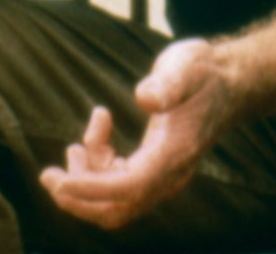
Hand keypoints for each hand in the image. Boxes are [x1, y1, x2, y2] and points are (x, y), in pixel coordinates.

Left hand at [40, 39, 237, 230]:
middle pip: (117, 209)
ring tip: (76, 145)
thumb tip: (144, 98)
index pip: (129, 187)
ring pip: (113, 201)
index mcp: (174, 155)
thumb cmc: (204, 73)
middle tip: (48, 175)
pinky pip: (117, 184)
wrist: (228, 83)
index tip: (58, 181)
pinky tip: (96, 132)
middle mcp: (168, 175)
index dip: (90, 189)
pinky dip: (98, 166)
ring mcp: (160, 176)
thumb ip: (167, 83)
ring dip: (84, 181)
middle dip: (77, 199)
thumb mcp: (186, 67)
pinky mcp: (153, 169)